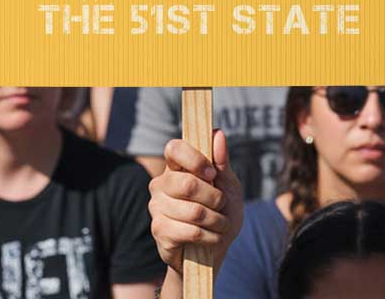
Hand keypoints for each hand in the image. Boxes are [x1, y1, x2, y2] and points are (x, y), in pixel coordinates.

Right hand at [148, 130, 242, 275]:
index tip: (213, 173)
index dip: (195, 159)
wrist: (214, 251)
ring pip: (193, 211)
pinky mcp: (159, 231)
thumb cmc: (221, 212)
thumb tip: (218, 133)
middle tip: (222, 205)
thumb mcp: (228, 185)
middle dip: (214, 198)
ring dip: (216, 220)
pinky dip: (210, 236)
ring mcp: (156, 207)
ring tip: (220, 224)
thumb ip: (222, 162)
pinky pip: (190, 231)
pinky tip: (211, 238)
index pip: (174, 148)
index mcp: (175, 166)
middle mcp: (161, 183)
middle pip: (187, 183)